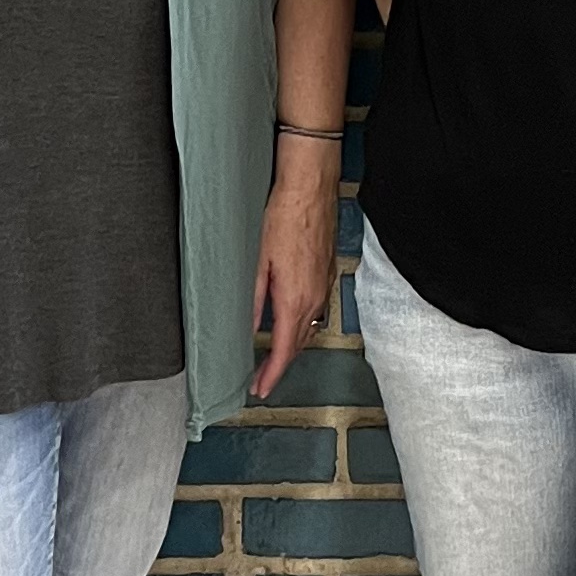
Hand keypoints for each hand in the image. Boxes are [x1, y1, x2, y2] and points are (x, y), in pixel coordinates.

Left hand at [250, 143, 335, 399]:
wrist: (310, 187)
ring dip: (293, 345)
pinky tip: (290, 320)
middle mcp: (315, 296)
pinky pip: (316, 309)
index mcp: (295, 297)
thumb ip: (253, 298)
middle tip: (263, 378)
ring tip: (274, 356)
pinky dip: (302, 324)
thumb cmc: (285, 215)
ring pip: (310, 327)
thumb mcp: (257, 260)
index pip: (285, 349)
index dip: (272, 374)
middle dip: (282, 365)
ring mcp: (324, 284)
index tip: (261, 389)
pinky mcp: (327, 272)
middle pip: (300, 343)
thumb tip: (248, 327)